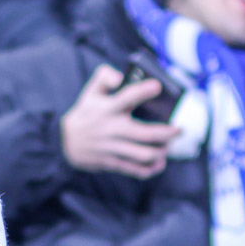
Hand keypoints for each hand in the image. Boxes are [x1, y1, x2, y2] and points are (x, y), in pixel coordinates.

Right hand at [59, 64, 176, 178]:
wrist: (65, 142)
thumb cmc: (85, 113)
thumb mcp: (90, 91)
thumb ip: (104, 76)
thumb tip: (119, 76)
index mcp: (108, 108)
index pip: (127, 97)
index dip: (143, 91)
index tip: (157, 86)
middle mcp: (112, 128)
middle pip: (145, 133)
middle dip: (167, 133)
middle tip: (178, 130)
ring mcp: (113, 147)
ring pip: (143, 154)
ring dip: (161, 152)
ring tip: (168, 147)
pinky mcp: (112, 162)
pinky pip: (135, 169)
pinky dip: (150, 169)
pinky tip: (159, 163)